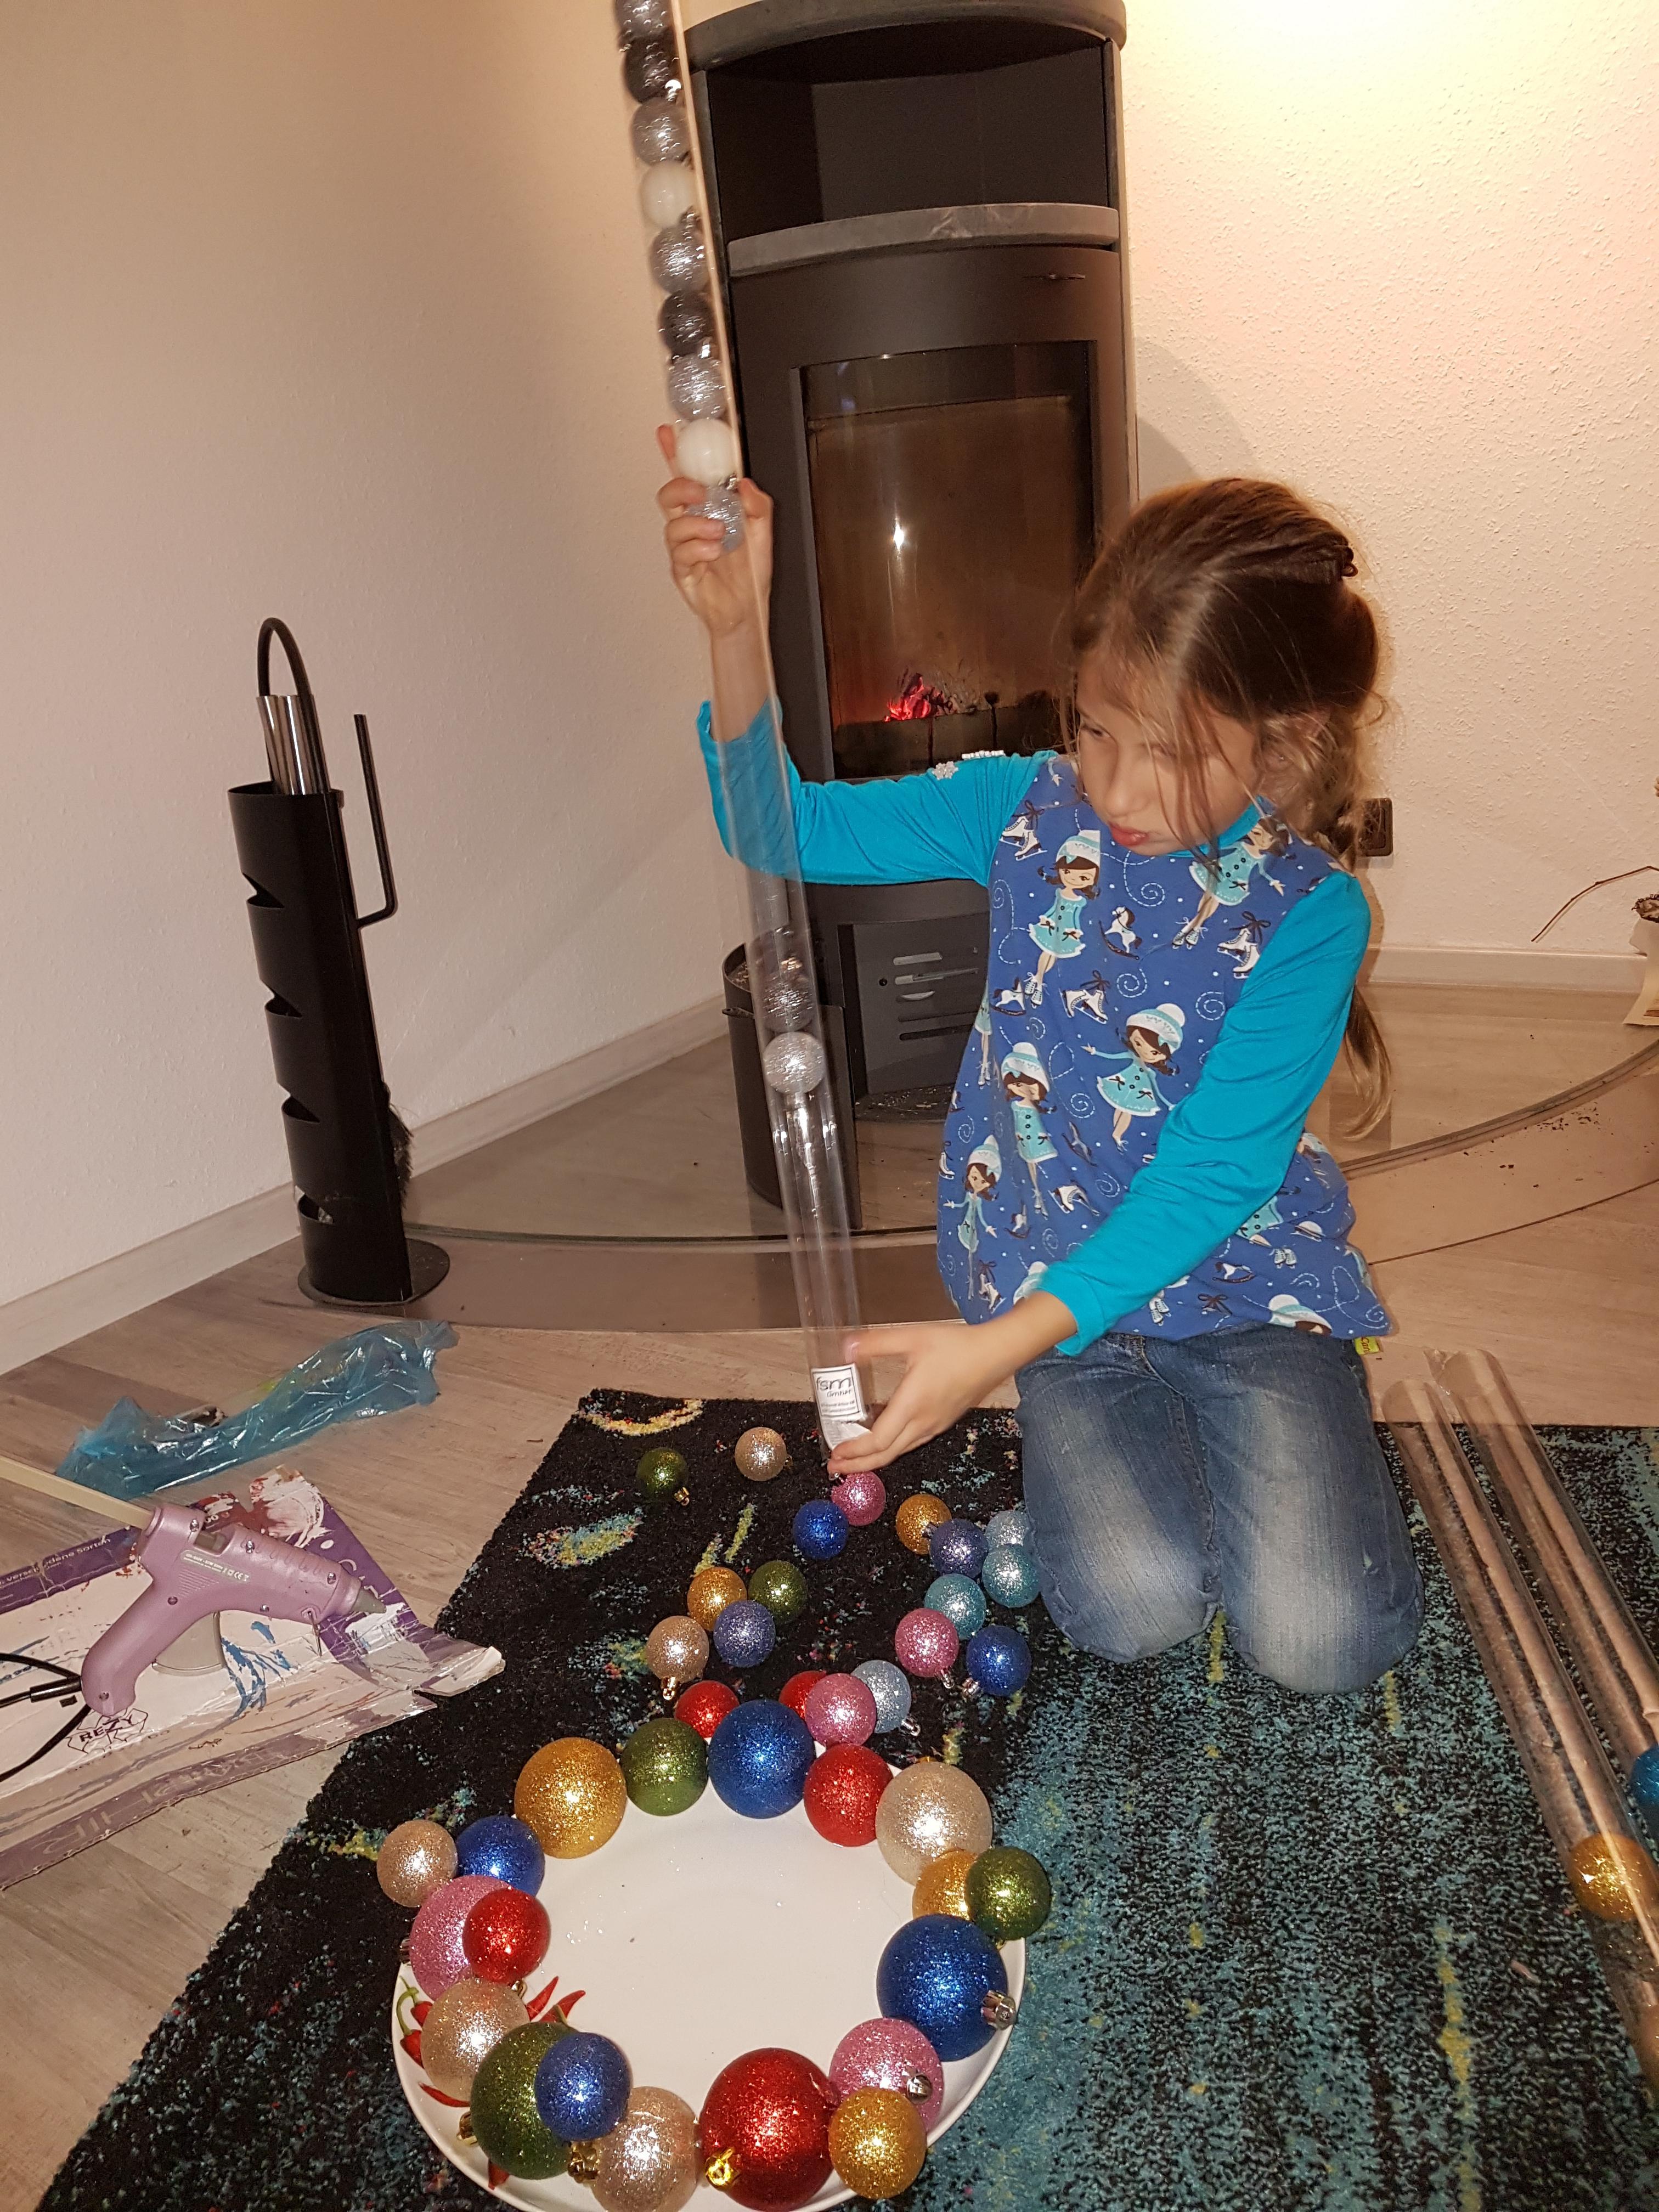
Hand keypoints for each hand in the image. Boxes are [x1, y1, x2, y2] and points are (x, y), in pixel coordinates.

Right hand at [656, 424, 773, 638]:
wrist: (748, 611)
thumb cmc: (749, 575)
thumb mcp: (763, 533)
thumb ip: (758, 505)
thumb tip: (745, 484)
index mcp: (709, 511)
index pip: (687, 476)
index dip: (674, 454)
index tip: (670, 433)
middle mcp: (693, 526)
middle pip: (668, 496)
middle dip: (680, 488)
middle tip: (699, 492)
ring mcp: (685, 548)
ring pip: (673, 526)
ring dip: (697, 525)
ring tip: (720, 533)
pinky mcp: (682, 570)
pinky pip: (681, 553)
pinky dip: (698, 549)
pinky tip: (714, 552)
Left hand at [827, 1295, 1076, 1474]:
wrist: (996, 1353)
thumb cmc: (956, 1345)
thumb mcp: (912, 1337)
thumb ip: (877, 1343)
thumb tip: (845, 1348)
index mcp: (912, 1404)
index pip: (878, 1441)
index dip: (855, 1451)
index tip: (835, 1453)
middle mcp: (924, 1422)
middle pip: (887, 1454)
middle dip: (859, 1464)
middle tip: (835, 1467)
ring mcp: (936, 1425)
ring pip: (901, 1450)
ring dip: (875, 1458)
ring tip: (855, 1459)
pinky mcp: (944, 1421)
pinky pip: (913, 1441)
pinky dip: (892, 1448)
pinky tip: (884, 1439)